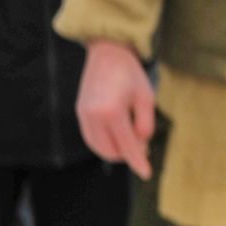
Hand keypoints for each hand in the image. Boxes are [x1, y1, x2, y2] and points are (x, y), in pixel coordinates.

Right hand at [76, 40, 154, 180]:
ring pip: (98, 148)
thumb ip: (145, 123)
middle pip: (111, 151)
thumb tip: (141, 144)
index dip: (137, 161)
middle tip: (142, 143)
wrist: (107, 53)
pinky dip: (104, 143)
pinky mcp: (79, 113)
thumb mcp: (146, 96)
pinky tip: (117, 135)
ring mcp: (83, 115)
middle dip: (127, 154)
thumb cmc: (130, 73)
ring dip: (115, 150)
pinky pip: (91, 138)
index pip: (127, 145)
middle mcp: (94, 116)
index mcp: (112, 112)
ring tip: (131, 137)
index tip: (146, 173)